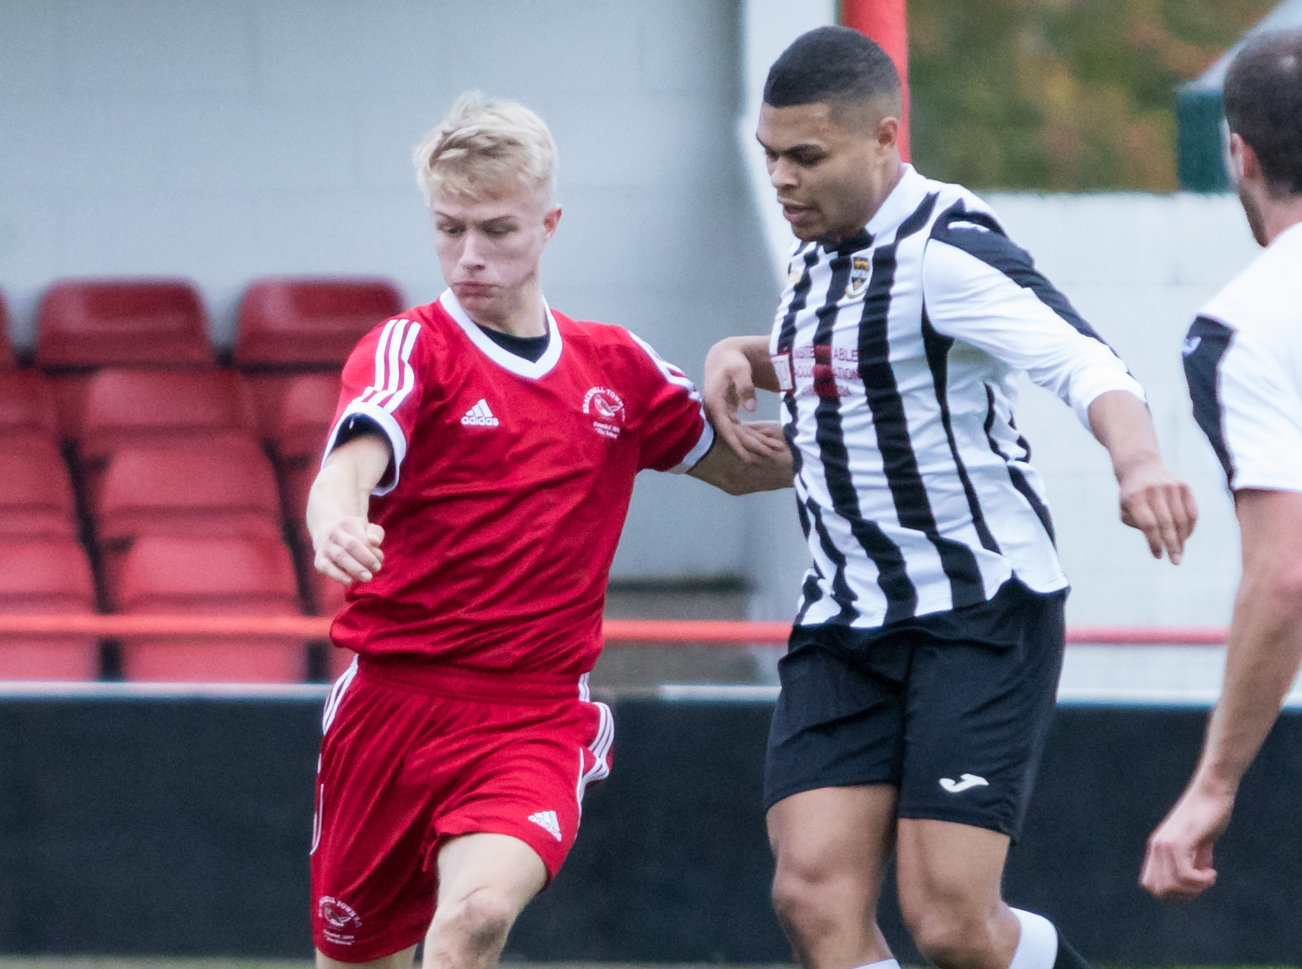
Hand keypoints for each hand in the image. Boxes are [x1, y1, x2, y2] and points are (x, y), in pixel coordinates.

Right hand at [313, 516, 384, 584]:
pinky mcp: (319, 560)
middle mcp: (334, 533)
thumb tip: (375, 542)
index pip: (362, 538)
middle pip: (350, 545)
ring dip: (355, 568)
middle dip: (365, 558)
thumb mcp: (367, 528)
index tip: (379, 562)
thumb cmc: (354, 534)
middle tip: (377, 569)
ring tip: (367, 578)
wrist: (326, 533)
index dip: (372, 551)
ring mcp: (325, 547)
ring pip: (339, 556)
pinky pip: (326, 567)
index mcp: (348, 524)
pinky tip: (349, 581)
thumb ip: (375, 533)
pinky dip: (337, 575)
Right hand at [704, 340, 769, 461]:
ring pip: (738, 433)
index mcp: (715, 404)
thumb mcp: (740, 370)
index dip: (737, 445)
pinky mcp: (727, 414)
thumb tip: (751, 410)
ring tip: (774, 449)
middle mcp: (715, 412)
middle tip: (772, 454)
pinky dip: (753, 434)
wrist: (723, 356)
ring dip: (755, 441)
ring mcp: (721, 414)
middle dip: (753, 446)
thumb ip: (745, 387)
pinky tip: (767, 439)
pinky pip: (740, 428)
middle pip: (734, 435)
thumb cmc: (732, 361)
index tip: (748, 458)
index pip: (726, 430)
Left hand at [1117, 459, 1196, 563]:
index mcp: (1134, 497)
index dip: (1154, 543)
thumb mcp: (1124, 509)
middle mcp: (1154, 490)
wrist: (1141, 467)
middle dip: (1172, 545)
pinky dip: (1190, 527)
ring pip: (1181, 519)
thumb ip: (1137, 525)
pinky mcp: (1184, 486)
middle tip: (1176, 561)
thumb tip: (1157, 540)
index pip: (1148, 525)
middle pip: (1166, 523)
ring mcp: (1170, 486)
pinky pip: (1191, 511)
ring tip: (1180, 552)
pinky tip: (1185, 538)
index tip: (1158, 556)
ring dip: (1182, 539)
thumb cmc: (1131, 496)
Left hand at [1140, 781, 1233, 899]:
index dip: (1172, 894)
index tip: (1193, 885)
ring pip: (1172, 885)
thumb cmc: (1208, 818)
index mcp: (1157, 849)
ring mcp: (1166, 843)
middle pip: (1159, 891)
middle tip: (1203, 883)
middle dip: (1184, 895)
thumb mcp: (1198, 847)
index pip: (1150, 885)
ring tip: (1209, 876)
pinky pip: (1185, 875)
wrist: (1212, 793)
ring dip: (1195, 888)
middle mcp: (1156, 847)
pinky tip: (1212, 872)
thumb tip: (1193, 885)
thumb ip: (1192, 864)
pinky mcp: (1180, 840)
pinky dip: (1201, 881)